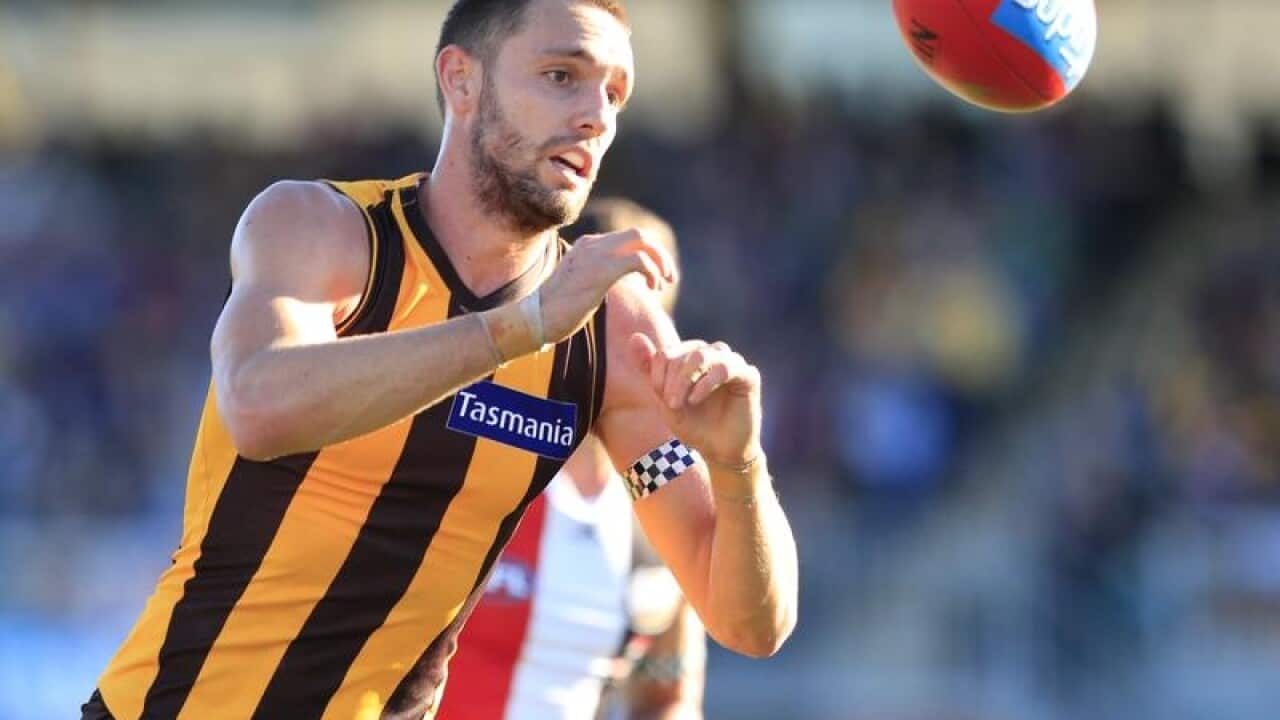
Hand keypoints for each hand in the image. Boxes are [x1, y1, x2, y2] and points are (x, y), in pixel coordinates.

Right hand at [539, 229, 676, 343]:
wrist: (535, 318)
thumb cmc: (557, 310)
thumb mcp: (582, 285)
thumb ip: (599, 275)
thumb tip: (618, 279)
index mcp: (588, 246)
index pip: (627, 239)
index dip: (648, 255)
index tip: (657, 278)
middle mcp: (592, 244)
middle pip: (639, 234)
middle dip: (660, 254)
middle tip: (669, 278)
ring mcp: (596, 254)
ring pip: (642, 241)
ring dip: (660, 262)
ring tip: (662, 284)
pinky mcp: (601, 270)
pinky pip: (638, 260)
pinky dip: (651, 272)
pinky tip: (651, 288)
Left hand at [629, 334, 762, 467]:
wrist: (720, 451)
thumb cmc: (694, 425)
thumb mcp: (665, 400)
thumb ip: (649, 368)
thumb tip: (635, 336)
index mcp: (691, 356)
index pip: (668, 352)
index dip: (658, 373)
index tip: (660, 399)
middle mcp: (712, 354)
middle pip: (684, 352)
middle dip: (672, 379)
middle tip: (669, 404)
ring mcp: (732, 362)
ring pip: (702, 354)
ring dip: (685, 379)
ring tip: (680, 404)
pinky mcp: (748, 375)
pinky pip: (725, 367)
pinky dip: (706, 382)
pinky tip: (696, 398)